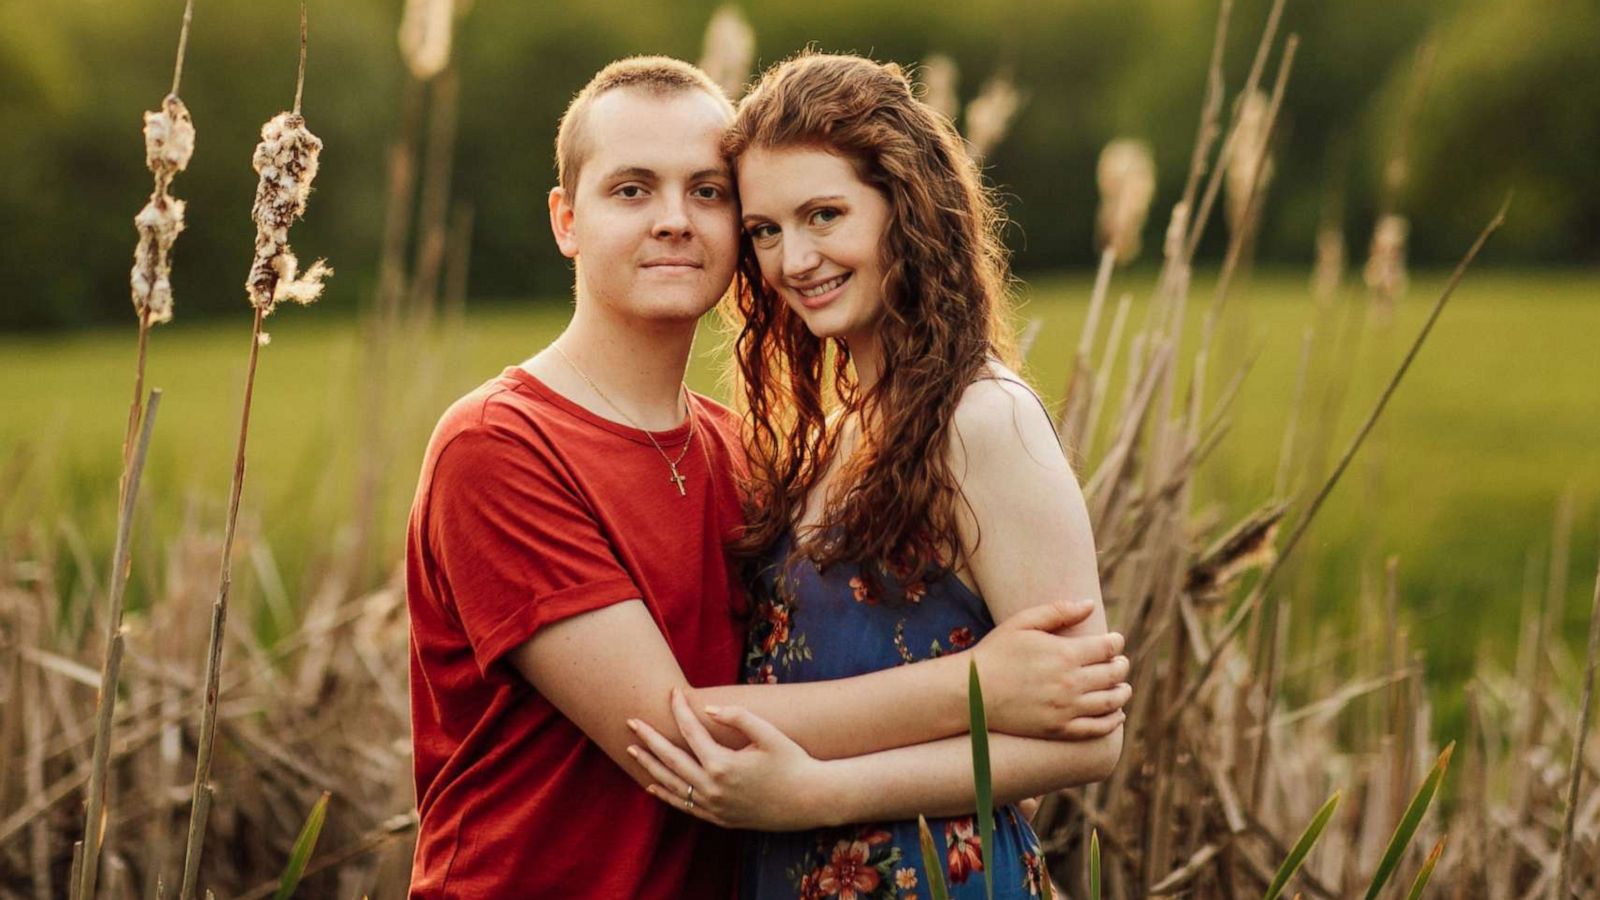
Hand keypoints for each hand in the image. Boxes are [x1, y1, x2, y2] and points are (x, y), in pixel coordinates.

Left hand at [626, 686, 832, 830]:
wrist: (810, 800)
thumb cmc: (793, 762)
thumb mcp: (769, 734)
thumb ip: (738, 717)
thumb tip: (708, 710)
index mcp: (723, 765)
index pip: (691, 732)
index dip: (680, 709)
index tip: (672, 691)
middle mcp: (712, 788)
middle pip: (671, 759)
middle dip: (649, 739)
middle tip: (630, 721)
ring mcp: (714, 806)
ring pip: (672, 784)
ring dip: (650, 766)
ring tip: (631, 750)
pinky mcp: (719, 818)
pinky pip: (684, 806)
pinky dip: (666, 794)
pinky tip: (652, 785)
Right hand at [970, 598, 1131, 739]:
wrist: (972, 692)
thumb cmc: (996, 652)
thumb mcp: (1023, 623)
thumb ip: (1058, 611)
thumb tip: (1090, 604)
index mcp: (1065, 654)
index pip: (1108, 647)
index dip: (1116, 642)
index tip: (1115, 641)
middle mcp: (1071, 683)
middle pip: (1114, 674)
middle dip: (1122, 666)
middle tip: (1120, 663)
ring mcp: (1066, 709)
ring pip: (1111, 702)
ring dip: (1123, 692)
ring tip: (1123, 687)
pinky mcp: (1059, 729)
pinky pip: (1097, 728)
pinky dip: (1113, 721)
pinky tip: (1117, 715)